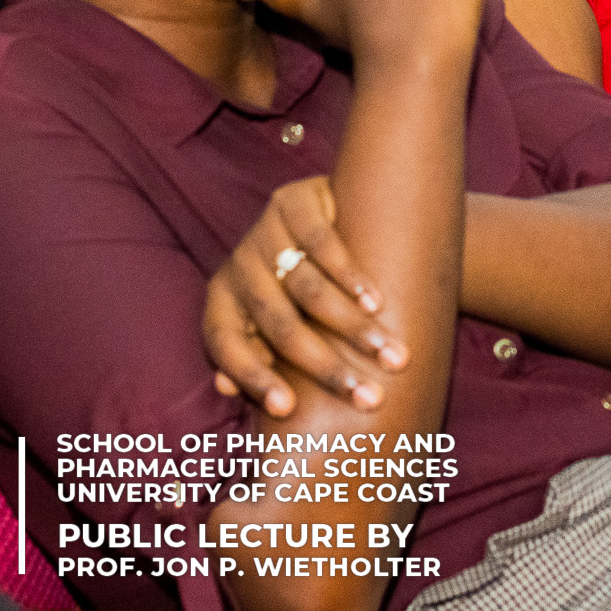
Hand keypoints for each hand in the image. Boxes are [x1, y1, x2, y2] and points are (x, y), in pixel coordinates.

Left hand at [204, 177, 402, 415]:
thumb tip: (223, 387)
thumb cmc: (292, 284)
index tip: (288, 409)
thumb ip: (251, 354)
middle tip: (370, 397)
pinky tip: (377, 303)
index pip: (225, 345)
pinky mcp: (293, 201)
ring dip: (353, 327)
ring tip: (390, 354)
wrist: (318, 210)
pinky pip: (322, 243)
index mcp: (220, 300)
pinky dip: (352, 277)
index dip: (252, 378)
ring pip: (307, 288)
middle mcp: (237, 266)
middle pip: (278, 323)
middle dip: (327, 366)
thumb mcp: (265, 317)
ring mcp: (263, 231)